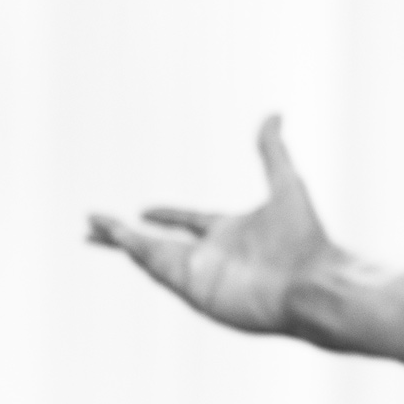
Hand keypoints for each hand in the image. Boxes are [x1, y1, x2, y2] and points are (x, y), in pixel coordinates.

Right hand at [86, 115, 337, 335]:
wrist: (312, 282)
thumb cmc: (305, 238)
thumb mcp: (286, 183)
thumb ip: (273, 150)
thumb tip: (275, 113)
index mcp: (231, 232)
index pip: (189, 222)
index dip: (166, 215)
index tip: (142, 209)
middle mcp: (212, 255)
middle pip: (157, 244)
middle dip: (124, 234)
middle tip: (92, 222)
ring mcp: (202, 275)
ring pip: (150, 255)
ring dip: (120, 241)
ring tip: (91, 226)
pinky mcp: (195, 291)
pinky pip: (159, 269)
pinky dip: (136, 252)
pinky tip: (118, 238)